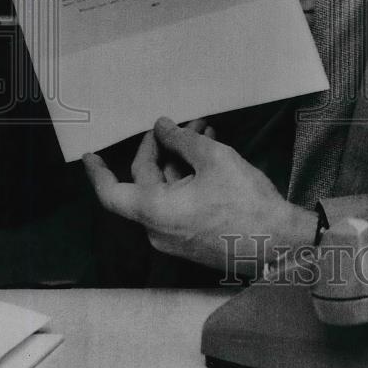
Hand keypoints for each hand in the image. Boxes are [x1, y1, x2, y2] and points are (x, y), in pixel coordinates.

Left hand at [83, 116, 316, 273]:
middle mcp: (158, 229)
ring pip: (166, 192)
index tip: (89, 157)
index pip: (111, 192)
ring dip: (180, 161)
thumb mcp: (213, 159)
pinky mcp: (193, 241)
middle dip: (161, 148)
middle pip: (145, 183)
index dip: (97, 172)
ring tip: (203, 134)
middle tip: (178, 125)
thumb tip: (163, 128)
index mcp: (154, 211)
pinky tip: (209, 158)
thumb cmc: (245, 203)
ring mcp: (175, 238)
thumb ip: (182, 140)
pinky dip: (188, 179)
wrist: (277, 242)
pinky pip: (179, 205)